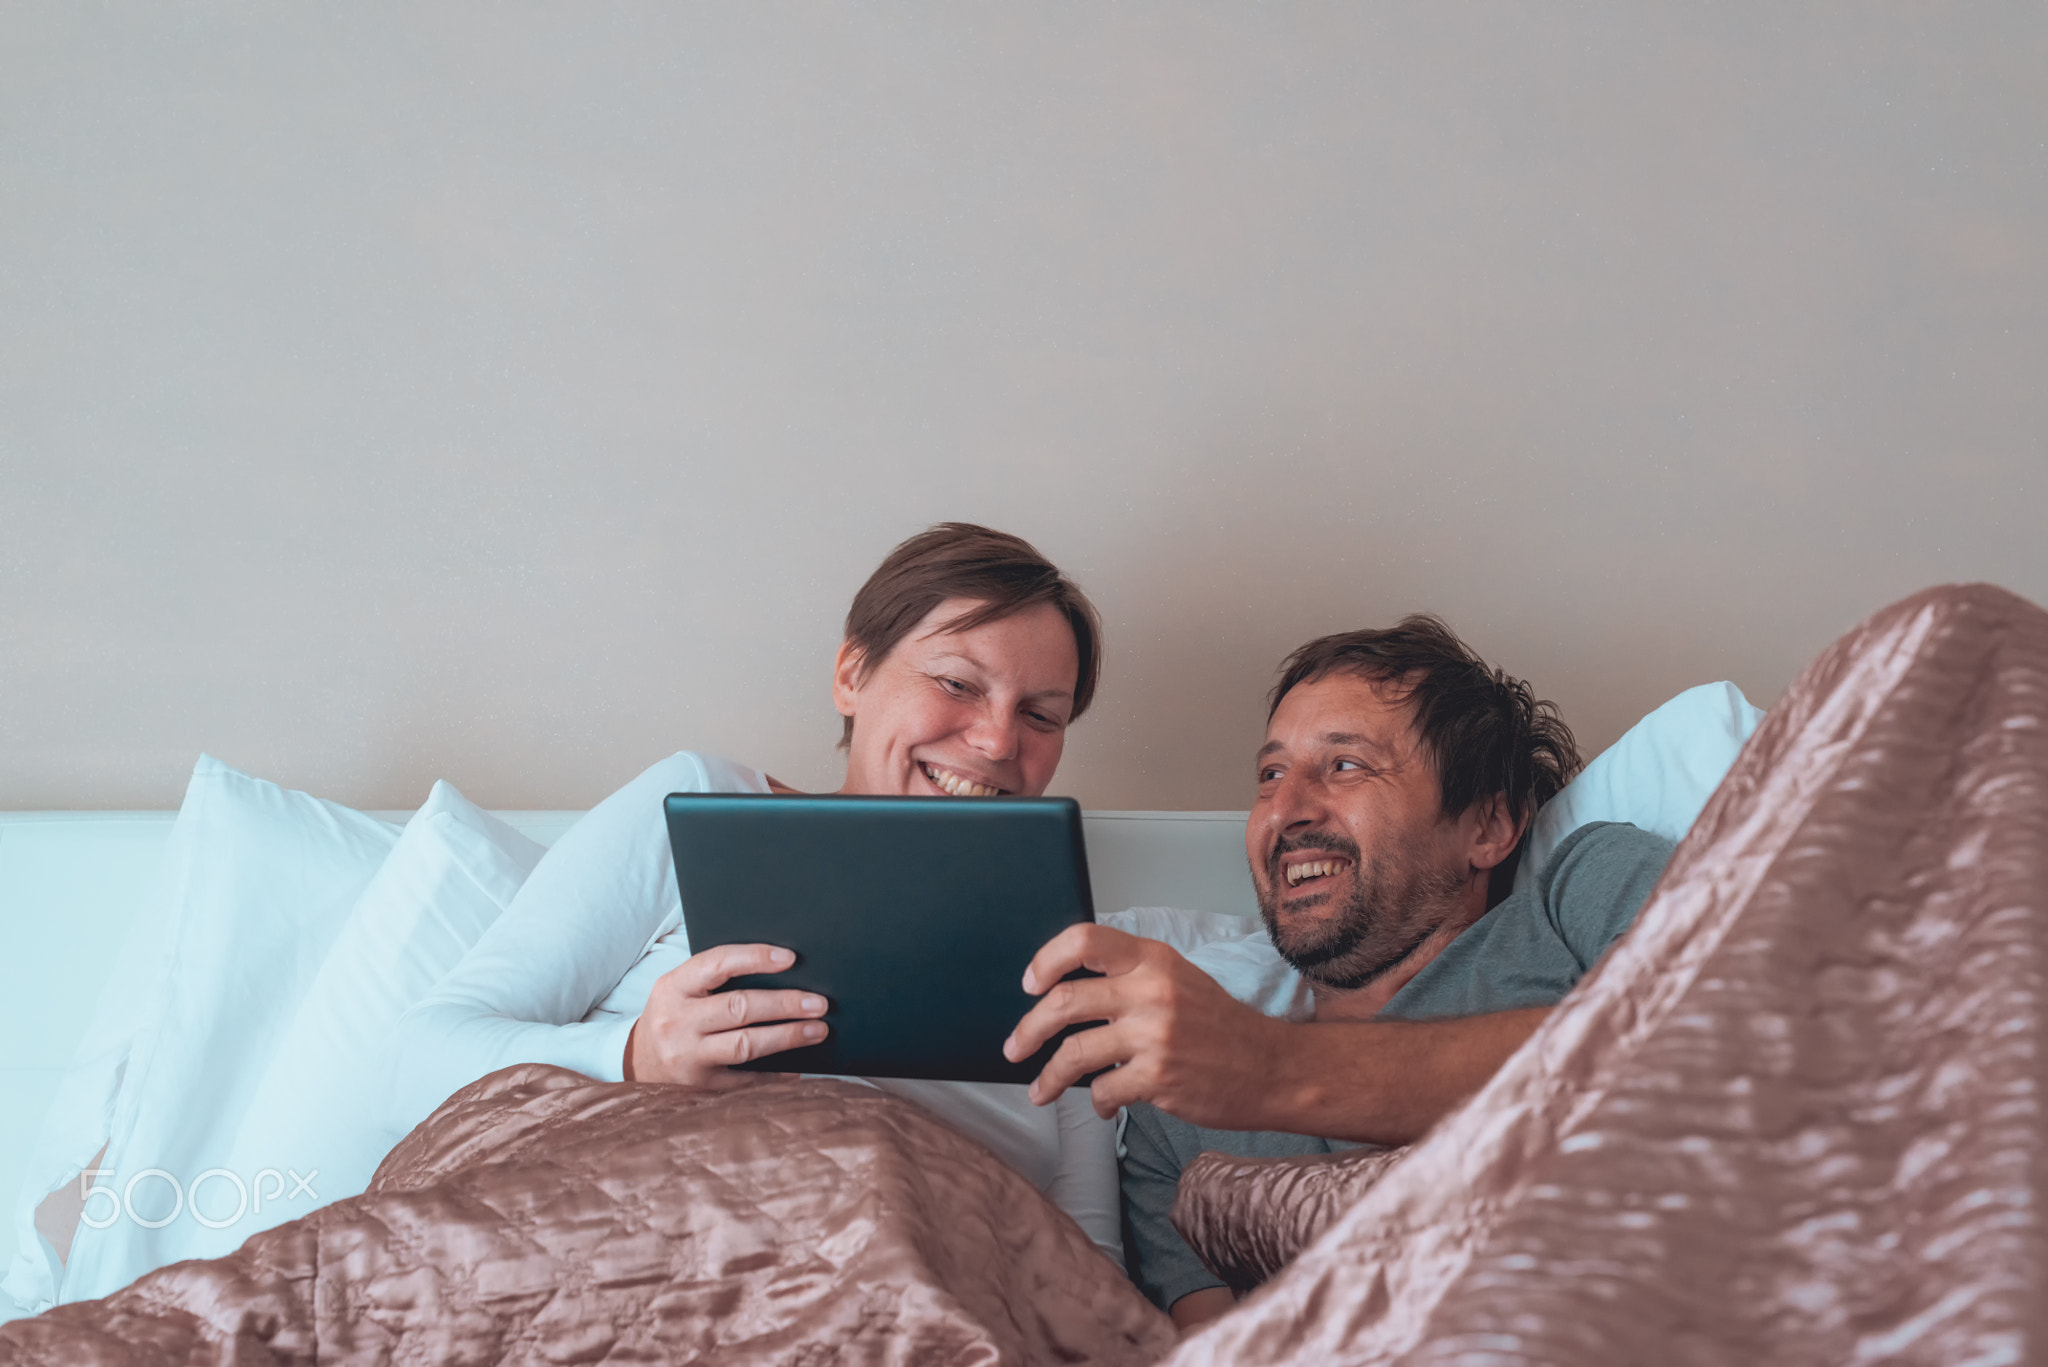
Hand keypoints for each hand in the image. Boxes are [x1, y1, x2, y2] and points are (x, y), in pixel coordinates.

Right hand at [625, 943, 828, 1088]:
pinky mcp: (699, 1086)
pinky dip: (775, 1074)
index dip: (756, 958)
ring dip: (787, 1036)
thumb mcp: (680, 990)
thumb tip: (782, 972)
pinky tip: (797, 1068)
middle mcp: (677, 1022)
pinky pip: (745, 1079)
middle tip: (819, 1003)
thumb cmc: (672, 1017)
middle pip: (739, 1007)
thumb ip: (717, 979)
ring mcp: (687, 1057)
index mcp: (672, 987)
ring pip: (745, 1045)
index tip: (790, 959)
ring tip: (818, 1030)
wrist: (636, 1064)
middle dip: (785, 1004)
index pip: (718, 964)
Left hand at [1003, 924, 1288, 1124]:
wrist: (1271, 1067)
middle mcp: (1151, 990)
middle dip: (1028, 1029)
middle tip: (1014, 1046)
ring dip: (1048, 1077)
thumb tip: (1066, 988)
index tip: (1029, 983)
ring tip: (1039, 1091)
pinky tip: (1102, 1105)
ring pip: (1074, 1053)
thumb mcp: (1178, 978)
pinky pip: (1102, 1091)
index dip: (1047, 960)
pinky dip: (1096, 1103)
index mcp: (1153, 958)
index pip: (1084, 940)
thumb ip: (1129, 974)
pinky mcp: (1158, 1078)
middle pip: (1065, 1001)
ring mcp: (1155, 1036)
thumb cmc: (1219, 1025)